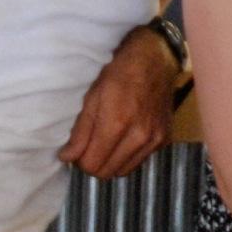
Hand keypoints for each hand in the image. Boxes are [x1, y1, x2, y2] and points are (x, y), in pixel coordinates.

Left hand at [57, 28, 178, 180]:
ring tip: (105, 144)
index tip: (76, 151)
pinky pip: (139, 162)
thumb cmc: (118, 72)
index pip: (92, 164)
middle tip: (88, 148)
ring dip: (110, 162)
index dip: (80, 161)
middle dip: (94, 164)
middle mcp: (139, 137)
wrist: (155, 59)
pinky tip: (124, 139)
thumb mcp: (92, 96)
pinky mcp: (164, 140)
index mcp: (117, 124)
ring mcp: (154, 140)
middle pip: (107, 172)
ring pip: (123, 171)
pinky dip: (127, 157)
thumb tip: (67, 157)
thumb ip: (80, 131)